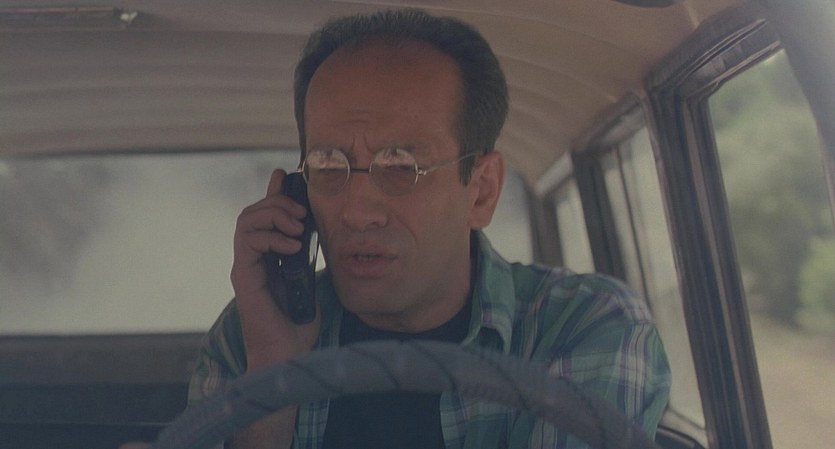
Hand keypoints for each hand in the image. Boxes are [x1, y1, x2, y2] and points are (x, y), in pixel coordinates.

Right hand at [230, 169, 319, 371]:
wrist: (286, 352)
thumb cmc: (297, 322)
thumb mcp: (308, 277)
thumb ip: (306, 253)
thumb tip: (315, 228)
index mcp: (266, 256)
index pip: (264, 215)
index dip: (273, 193)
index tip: (286, 176)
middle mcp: (251, 258)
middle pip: (252, 212)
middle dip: (278, 203)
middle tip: (302, 215)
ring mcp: (245, 266)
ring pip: (246, 221)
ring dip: (274, 216)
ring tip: (297, 229)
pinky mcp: (243, 275)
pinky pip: (248, 241)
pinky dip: (272, 237)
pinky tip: (292, 248)